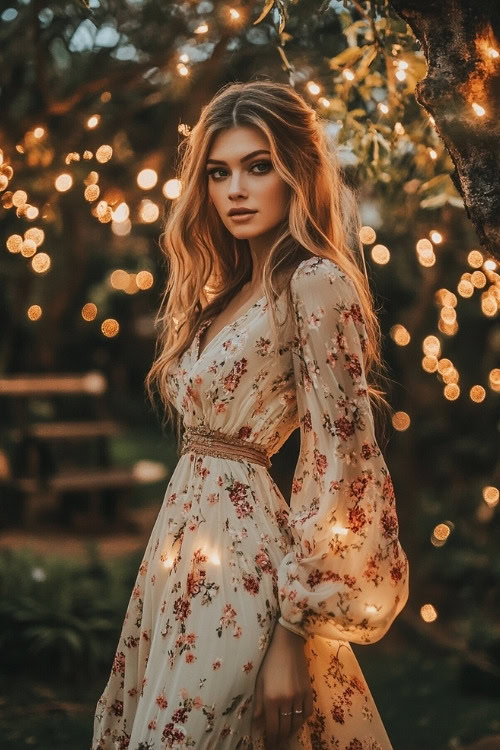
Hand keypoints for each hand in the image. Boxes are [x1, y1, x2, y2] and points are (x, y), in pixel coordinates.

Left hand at [251, 622, 312, 748]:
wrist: (288, 645)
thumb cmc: (270, 661)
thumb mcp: (259, 681)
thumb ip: (258, 703)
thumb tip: (256, 722)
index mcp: (271, 698)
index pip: (272, 727)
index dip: (271, 740)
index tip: (269, 746)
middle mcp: (285, 700)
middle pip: (285, 728)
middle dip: (280, 739)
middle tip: (277, 744)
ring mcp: (299, 696)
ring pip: (296, 723)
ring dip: (291, 732)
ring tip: (286, 735)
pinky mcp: (308, 691)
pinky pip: (307, 713)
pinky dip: (302, 720)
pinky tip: (297, 721)